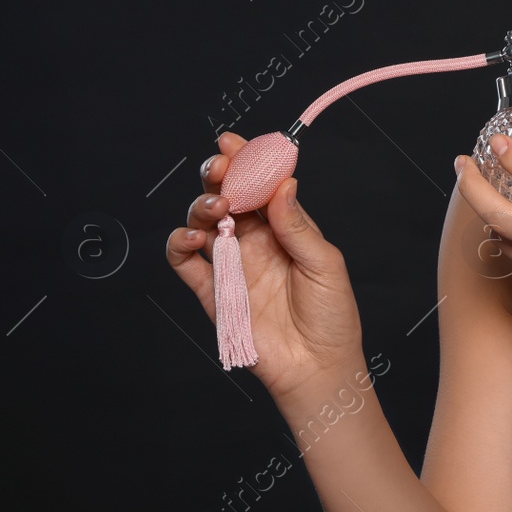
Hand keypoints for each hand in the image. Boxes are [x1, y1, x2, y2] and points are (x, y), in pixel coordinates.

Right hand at [167, 132, 364, 403]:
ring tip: (217, 207)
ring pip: (202, 222)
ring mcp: (231, 265)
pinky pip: (185, 263)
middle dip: (218, 176)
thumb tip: (283, 183)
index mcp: (283, 228)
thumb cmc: (332, 316)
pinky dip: (179, 244)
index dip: (245, 162)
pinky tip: (192, 238)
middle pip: (225, 196)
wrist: (317, 367)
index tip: (233, 143)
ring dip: (201, 206)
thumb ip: (297, 226)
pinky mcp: (213, 292)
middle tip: (221, 168)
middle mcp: (254, 241)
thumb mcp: (325, 264)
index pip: (259, 186)